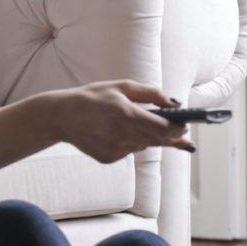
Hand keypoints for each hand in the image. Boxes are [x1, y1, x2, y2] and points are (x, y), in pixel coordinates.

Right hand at [51, 80, 193, 163]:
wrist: (60, 116)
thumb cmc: (92, 97)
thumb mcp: (121, 87)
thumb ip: (151, 94)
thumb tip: (175, 104)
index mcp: (127, 115)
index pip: (165, 129)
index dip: (179, 129)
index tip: (185, 125)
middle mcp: (123, 135)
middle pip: (159, 140)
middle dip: (169, 135)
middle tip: (178, 131)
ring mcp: (115, 149)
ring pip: (144, 145)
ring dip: (146, 137)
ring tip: (132, 124)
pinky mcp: (109, 158)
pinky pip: (129, 151)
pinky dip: (129, 142)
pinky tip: (114, 132)